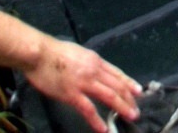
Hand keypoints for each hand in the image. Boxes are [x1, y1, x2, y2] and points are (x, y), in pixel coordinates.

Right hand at [23, 37, 141, 131]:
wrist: (39, 53)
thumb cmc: (54, 52)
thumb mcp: (78, 52)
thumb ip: (88, 63)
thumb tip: (95, 71)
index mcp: (95, 60)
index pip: (117, 73)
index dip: (129, 83)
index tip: (138, 91)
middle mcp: (93, 70)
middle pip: (117, 85)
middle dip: (129, 98)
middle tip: (136, 109)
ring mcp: (84, 83)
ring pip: (109, 96)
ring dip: (121, 107)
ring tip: (130, 116)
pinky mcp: (72, 94)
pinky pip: (88, 109)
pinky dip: (97, 120)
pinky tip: (103, 128)